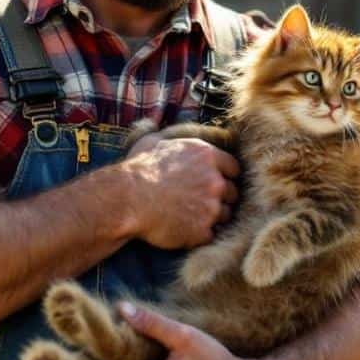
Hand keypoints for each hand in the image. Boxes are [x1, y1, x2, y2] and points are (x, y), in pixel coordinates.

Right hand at [120, 137, 239, 249]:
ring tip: (194, 216)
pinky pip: (210, 234)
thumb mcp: (150, 142)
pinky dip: (200, 234)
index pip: (234, 168)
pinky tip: (186, 230)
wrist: (126, 200)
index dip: (225, 175)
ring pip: (225, 215)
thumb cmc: (136, 170)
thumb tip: (153, 125)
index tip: (216, 181)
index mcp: (207, 156)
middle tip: (204, 201)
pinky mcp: (202, 231)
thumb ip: (161, 133)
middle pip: (233, 193)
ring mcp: (211, 207)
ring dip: (213, 217)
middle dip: (222, 197)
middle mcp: (215, 181)